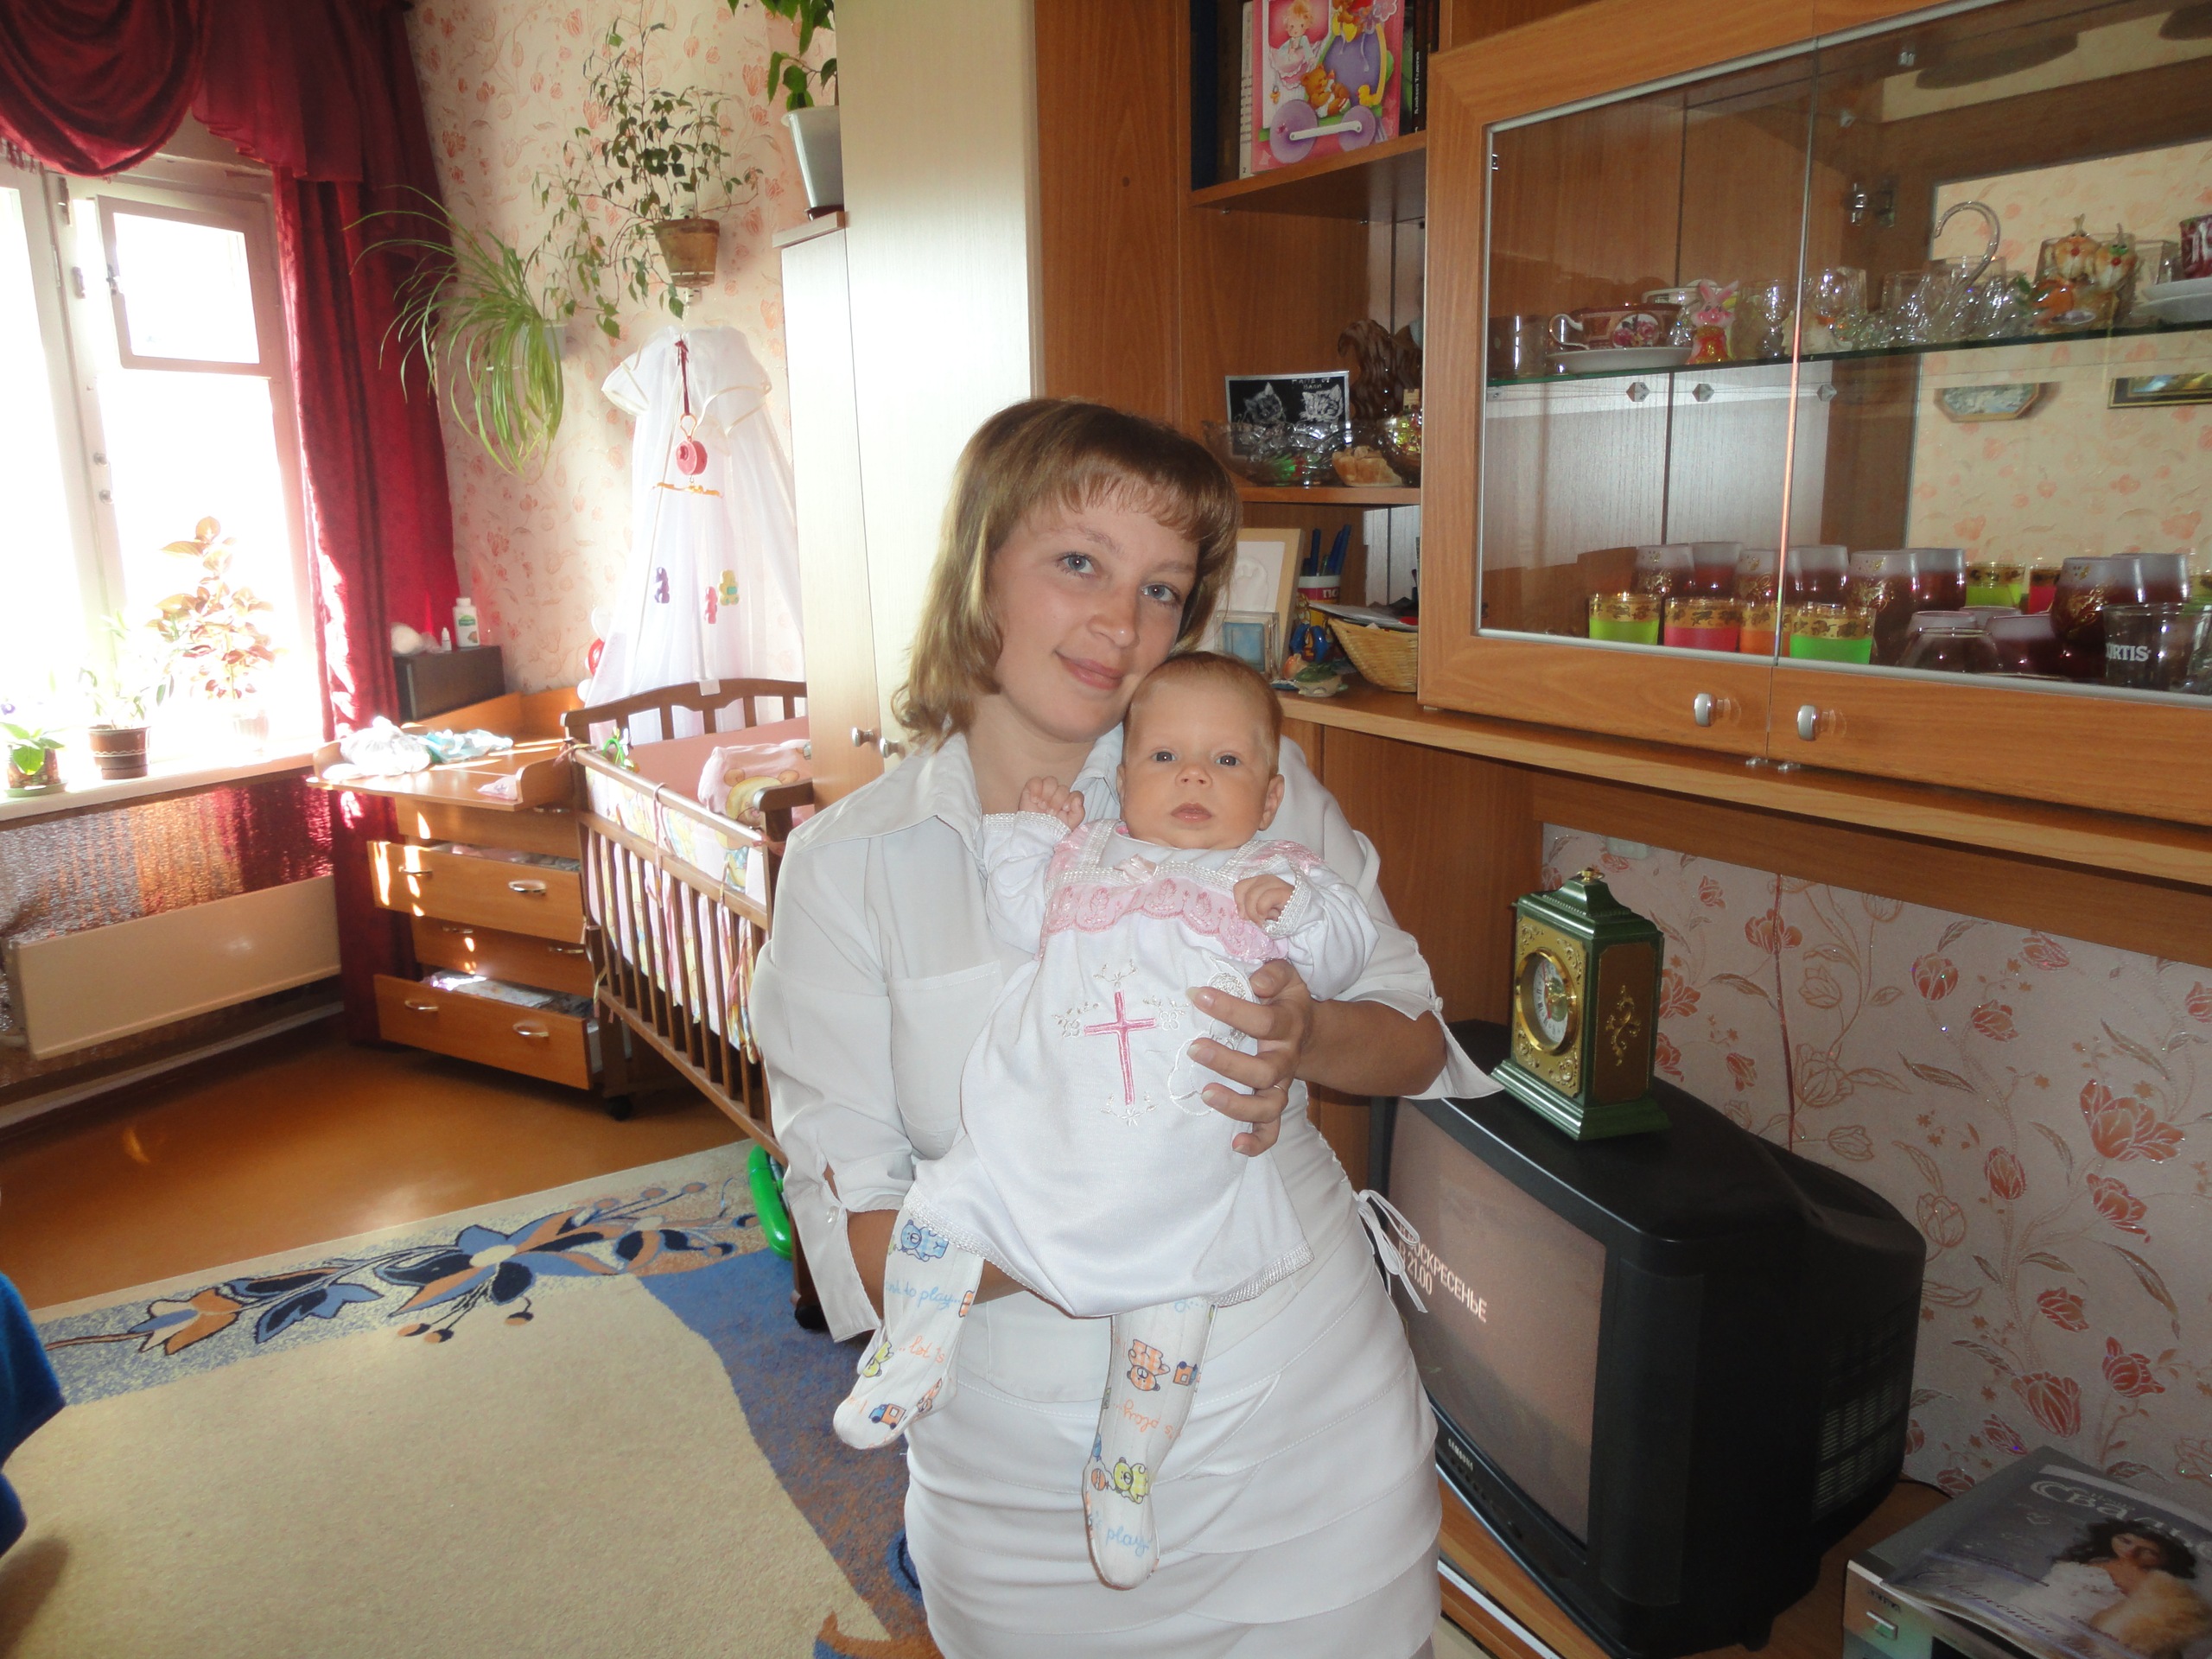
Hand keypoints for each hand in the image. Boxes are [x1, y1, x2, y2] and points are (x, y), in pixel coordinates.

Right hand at [1018, 775, 1084, 828]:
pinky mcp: (1031, 789)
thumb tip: (1078, 799)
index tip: (1065, 809)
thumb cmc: (1052, 830)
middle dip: (1057, 801)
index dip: (1071, 799)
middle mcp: (1057, 794)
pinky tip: (1034, 800)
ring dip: (1047, 795)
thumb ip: (1079, 813)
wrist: (1034, 834)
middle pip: (1063, 788)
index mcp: (1068, 802)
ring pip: (1051, 781)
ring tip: (1042, 806)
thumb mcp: (1069, 824)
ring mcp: (1044, 790)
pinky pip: (1035, 781)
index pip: (1076, 794)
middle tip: (1050, 812)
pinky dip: (1036, 789)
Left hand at [1186, 959, 1312, 1155]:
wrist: (1306, 1029)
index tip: (1197, 995)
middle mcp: (1286, 1059)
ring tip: (1206, 1094)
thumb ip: (1274, 973)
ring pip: (1269, 1105)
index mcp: (1288, 1026)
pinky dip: (1258, 1142)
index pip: (1263, 1021)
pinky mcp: (1274, 1103)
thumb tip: (1257, 983)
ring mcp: (1281, 1085)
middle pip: (1264, 1070)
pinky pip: (1272, 1131)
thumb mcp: (1287, 978)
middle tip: (1194, 1047)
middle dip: (1228, 1062)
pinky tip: (1235, 1144)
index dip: (1230, 1008)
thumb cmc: (1284, 1000)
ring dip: (1238, 1105)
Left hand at [1234, 873, 1293, 924]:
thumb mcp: (1262, 911)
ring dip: (1255, 913)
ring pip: (1253, 895)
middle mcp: (1267, 879)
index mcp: (1259, 882)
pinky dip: (1263, 911)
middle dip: (1248, 910)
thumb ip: (1250, 908)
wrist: (1304, 917)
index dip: (1239, 902)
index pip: (1239, 887)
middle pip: (1245, 892)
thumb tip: (1242, 914)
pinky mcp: (1284, 891)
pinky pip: (1265, 900)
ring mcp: (1276, 883)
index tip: (1245, 916)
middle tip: (1257, 921)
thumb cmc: (1282, 914)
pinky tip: (1269, 918)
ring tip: (1263, 920)